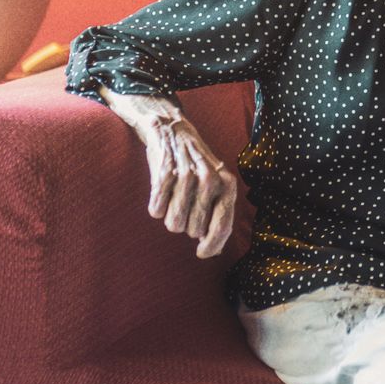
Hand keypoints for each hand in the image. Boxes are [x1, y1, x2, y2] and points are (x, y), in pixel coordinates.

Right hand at [101, 89, 238, 257]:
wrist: (172, 129)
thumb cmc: (196, 165)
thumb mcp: (216, 184)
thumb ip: (218, 213)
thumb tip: (214, 251)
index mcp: (227, 185)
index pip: (222, 226)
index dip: (212, 246)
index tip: (201, 254)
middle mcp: (211, 180)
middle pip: (194, 231)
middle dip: (187, 225)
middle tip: (185, 207)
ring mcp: (188, 176)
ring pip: (174, 224)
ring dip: (171, 217)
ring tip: (174, 199)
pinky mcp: (165, 173)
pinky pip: (156, 211)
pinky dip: (156, 207)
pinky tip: (161, 193)